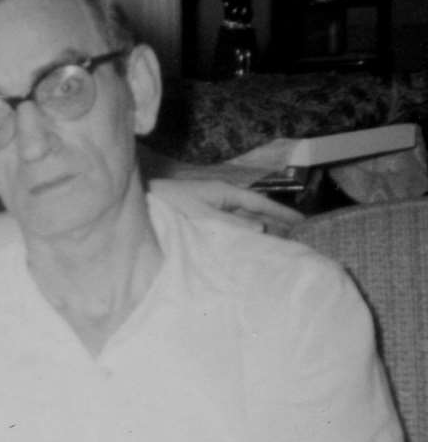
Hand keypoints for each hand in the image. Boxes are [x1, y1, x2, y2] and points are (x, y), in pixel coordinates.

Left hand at [151, 176, 302, 235]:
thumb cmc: (168, 205)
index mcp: (223, 193)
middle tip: (296, 240)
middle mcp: (219, 199)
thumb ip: (229, 224)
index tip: (302, 222)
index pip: (259, 202)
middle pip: (253, 212)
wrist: (139, 203)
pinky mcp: (199, 221)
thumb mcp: (201, 215)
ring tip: (276, 248)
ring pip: (240, 222)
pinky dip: (238, 237)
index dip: (280, 212)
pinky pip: (226, 229)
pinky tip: (244, 249)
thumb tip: (260, 229)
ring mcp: (209, 209)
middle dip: (273, 224)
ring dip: (256, 233)